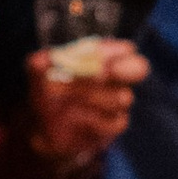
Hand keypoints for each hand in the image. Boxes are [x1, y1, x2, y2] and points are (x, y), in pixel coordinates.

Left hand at [24, 36, 146, 163]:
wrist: (44, 128)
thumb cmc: (48, 94)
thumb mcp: (38, 76)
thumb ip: (40, 64)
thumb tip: (45, 58)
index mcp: (104, 60)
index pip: (125, 50)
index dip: (116, 51)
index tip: (98, 55)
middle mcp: (117, 79)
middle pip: (139, 68)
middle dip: (124, 69)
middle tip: (103, 72)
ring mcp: (118, 104)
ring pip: (122, 96)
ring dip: (90, 94)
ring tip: (61, 94)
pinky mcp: (114, 126)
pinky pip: (113, 121)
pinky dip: (90, 117)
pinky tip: (73, 116)